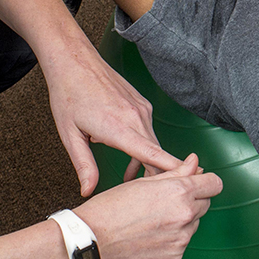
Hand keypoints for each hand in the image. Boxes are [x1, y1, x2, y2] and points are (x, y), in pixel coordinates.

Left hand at [40, 36, 180, 195]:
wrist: (74, 61)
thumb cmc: (68, 94)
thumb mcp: (70, 135)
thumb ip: (84, 165)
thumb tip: (88, 190)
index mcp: (118, 127)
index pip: (152, 154)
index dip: (172, 169)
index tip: (190, 181)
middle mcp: (136, 117)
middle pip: (158, 153)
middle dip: (158, 176)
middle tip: (151, 197)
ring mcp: (141, 108)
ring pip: (153, 142)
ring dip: (147, 161)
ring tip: (130, 177)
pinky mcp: (141, 103)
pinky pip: (148, 130)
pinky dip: (143, 144)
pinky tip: (127, 151)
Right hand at [73, 154, 222, 258]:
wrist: (92, 240)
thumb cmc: (111, 208)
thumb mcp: (143, 182)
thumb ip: (176, 171)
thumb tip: (195, 162)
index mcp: (179, 191)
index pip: (215, 183)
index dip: (205, 181)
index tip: (198, 183)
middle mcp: (185, 215)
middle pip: (206, 203)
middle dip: (192, 200)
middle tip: (165, 201)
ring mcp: (181, 238)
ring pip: (194, 224)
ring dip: (181, 220)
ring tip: (152, 219)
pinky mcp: (175, 256)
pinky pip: (182, 243)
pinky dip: (172, 238)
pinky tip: (151, 234)